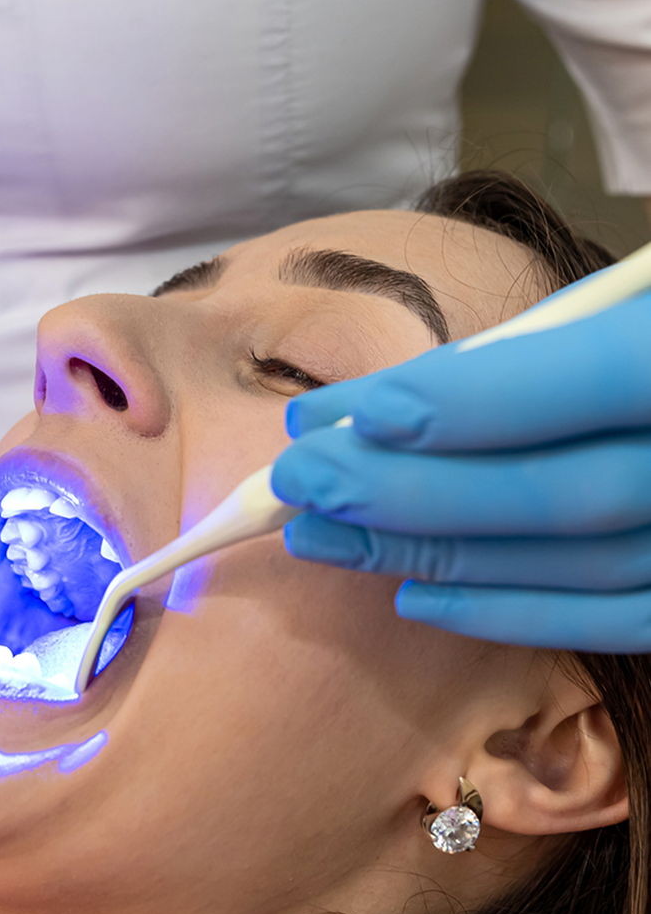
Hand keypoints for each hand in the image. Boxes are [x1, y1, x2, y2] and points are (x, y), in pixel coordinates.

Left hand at [270, 295, 650, 651]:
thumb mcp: (648, 294)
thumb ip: (567, 334)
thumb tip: (410, 399)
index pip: (583, 385)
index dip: (459, 404)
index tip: (341, 416)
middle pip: (560, 492)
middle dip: (411, 492)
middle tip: (298, 481)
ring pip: (576, 560)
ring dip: (435, 553)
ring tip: (323, 535)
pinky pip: (621, 619)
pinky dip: (514, 612)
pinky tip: (417, 597)